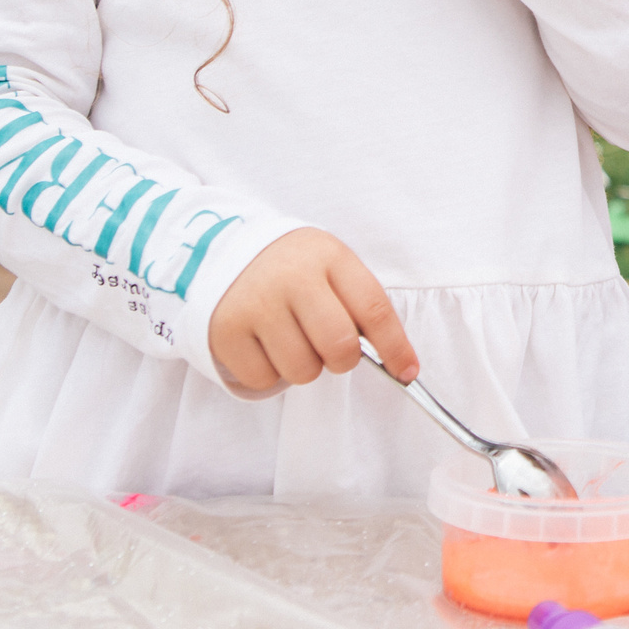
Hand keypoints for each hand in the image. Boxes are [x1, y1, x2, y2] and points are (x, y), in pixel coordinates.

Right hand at [207, 228, 417, 392]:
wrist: (222, 250)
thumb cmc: (294, 269)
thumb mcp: (331, 268)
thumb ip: (361, 307)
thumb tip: (399, 364)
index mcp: (329, 257)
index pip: (373, 309)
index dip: (395, 347)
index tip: (407, 373)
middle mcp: (291, 277)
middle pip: (338, 347)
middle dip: (342, 360)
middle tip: (332, 349)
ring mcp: (255, 304)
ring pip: (302, 370)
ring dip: (304, 366)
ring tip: (292, 338)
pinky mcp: (225, 330)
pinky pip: (263, 378)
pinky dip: (269, 372)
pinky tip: (263, 343)